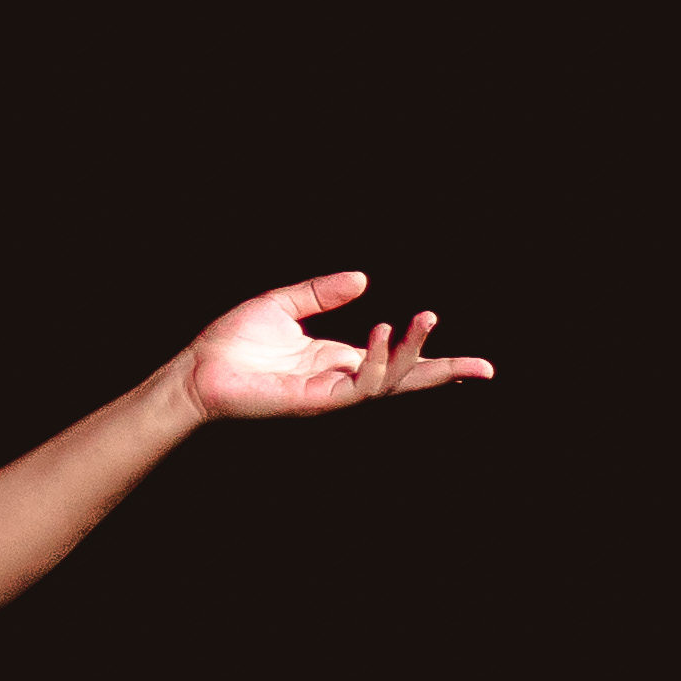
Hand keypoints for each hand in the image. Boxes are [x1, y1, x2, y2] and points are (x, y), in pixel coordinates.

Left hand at [173, 270, 493, 423]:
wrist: (196, 369)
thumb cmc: (232, 342)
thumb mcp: (283, 305)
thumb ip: (322, 293)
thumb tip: (364, 278)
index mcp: (337, 360)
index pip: (396, 362)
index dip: (433, 360)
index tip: (477, 366)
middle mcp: (339, 379)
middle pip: (404, 381)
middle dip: (444, 374)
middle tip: (484, 368)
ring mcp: (329, 394)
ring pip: (386, 382)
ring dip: (410, 353)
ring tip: (424, 319)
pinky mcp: (312, 402)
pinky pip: (355, 387)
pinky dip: (374, 361)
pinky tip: (381, 333)